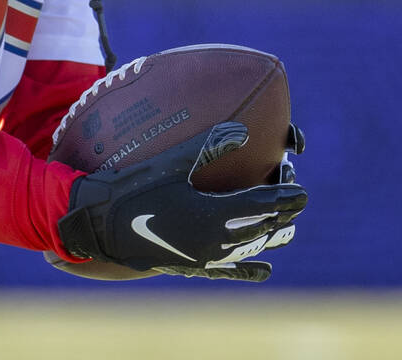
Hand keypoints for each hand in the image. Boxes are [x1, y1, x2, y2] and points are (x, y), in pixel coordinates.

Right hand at [57, 122, 307, 282]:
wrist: (99, 225)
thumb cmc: (132, 188)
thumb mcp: (170, 162)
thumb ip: (208, 145)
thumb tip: (243, 130)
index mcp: (214, 214)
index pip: (263, 205)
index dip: (285, 197)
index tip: (302, 190)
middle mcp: (216, 240)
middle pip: (262, 227)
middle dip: (282, 212)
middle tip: (295, 197)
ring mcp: (205, 257)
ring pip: (250, 249)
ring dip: (270, 237)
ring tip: (287, 228)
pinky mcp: (191, 267)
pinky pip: (228, 271)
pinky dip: (249, 270)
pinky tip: (265, 271)